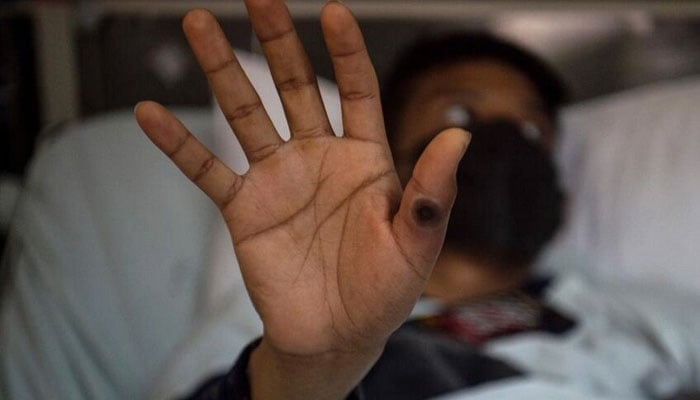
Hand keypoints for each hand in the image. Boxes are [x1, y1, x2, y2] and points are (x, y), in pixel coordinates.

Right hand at [135, 1, 468, 397]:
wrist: (338, 336)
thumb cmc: (384, 292)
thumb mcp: (417, 244)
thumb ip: (431, 192)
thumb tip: (459, 136)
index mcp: (365, 160)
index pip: (356, 91)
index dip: (346, 52)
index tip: (333, 11)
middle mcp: (318, 159)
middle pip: (295, 88)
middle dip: (278, 42)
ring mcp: (277, 180)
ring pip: (246, 115)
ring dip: (222, 71)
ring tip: (199, 24)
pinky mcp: (244, 210)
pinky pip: (206, 170)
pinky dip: (179, 144)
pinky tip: (149, 113)